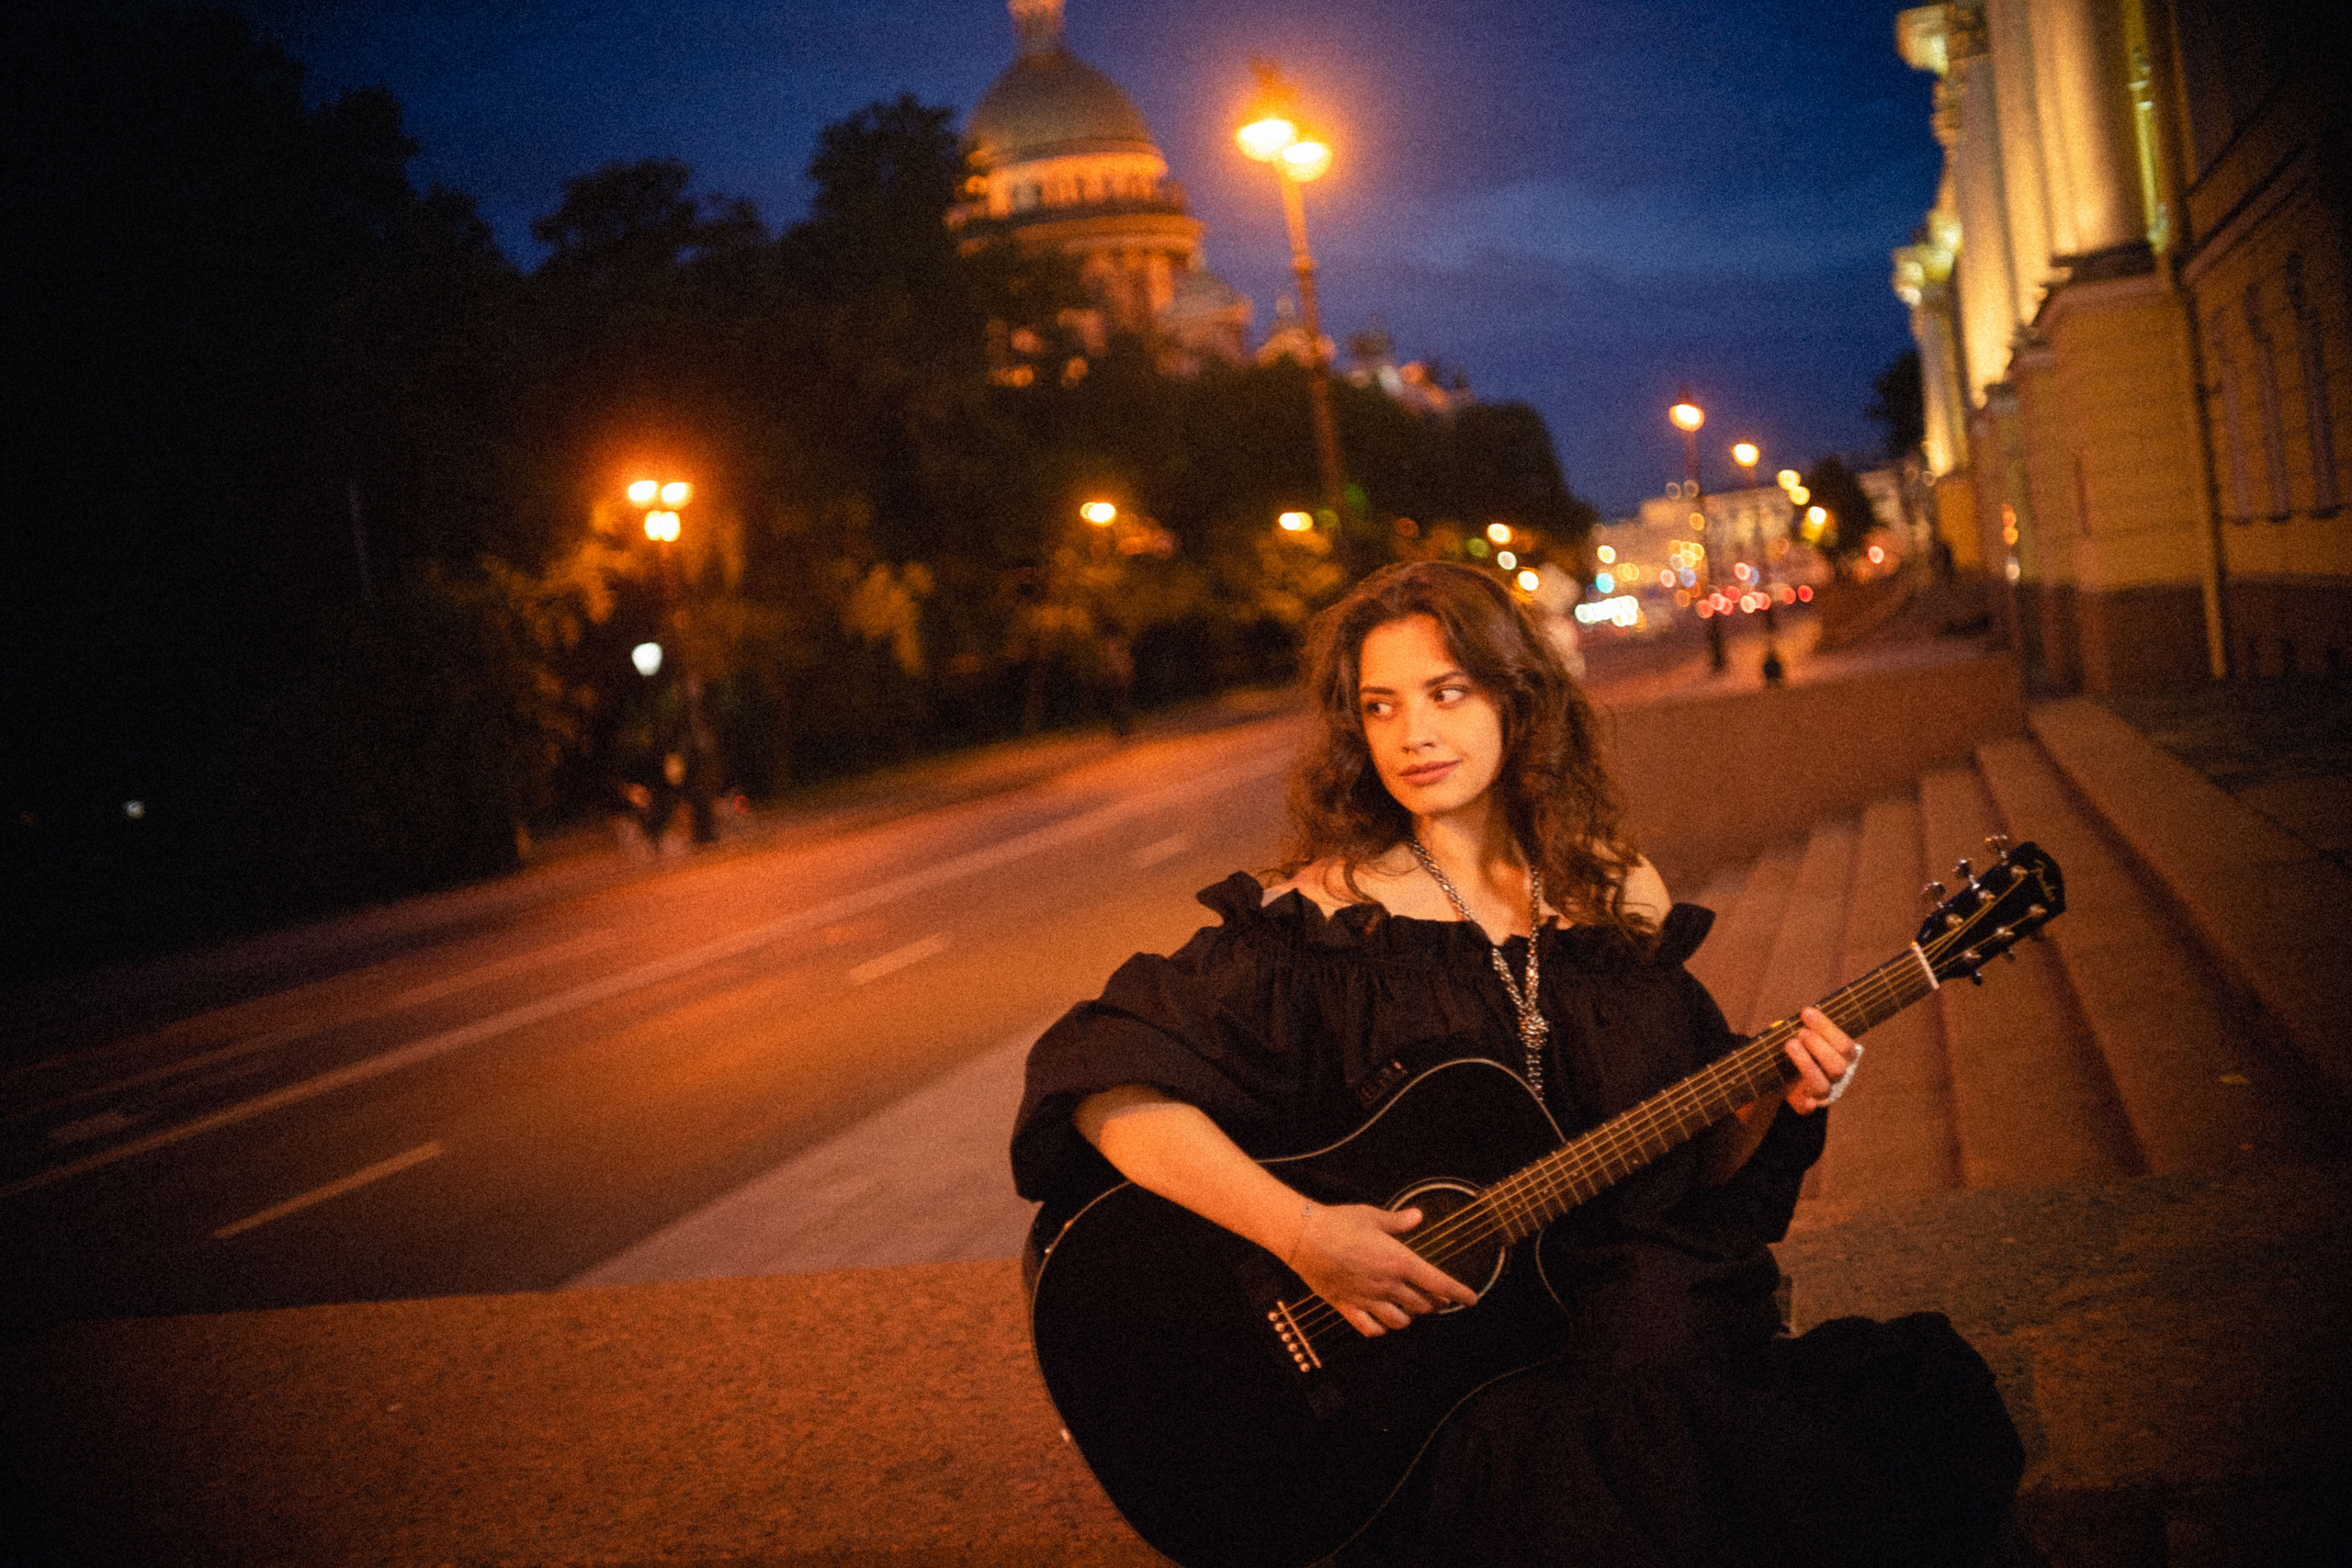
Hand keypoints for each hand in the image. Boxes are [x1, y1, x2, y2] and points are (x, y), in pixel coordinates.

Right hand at [1288, 1202, 1478, 1337]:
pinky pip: (1371, 1328)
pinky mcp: (1348, 1306)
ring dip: (1410, 1317)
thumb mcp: (1373, 1216)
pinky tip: (1382, 1321)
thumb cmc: (1339, 1222)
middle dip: (1436, 1303)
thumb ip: (1399, 1221)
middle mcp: (1387, 1285)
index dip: (1459, 1293)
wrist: (1303, 1236)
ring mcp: (1368, 1299)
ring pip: (1401, 1321)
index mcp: (1399, 1261)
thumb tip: (1418, 1216)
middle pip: (1423, 1305)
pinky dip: (1381, 1328)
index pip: (1439, 1284)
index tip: (1471, 1299)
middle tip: (1438, 1298)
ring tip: (1410, 1308)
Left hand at [1784, 1006, 1858, 1113]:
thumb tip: (1784, 1024)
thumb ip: (1799, 1025)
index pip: (1844, 1045)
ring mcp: (1822, 1093)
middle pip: (1838, 1066)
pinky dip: (1807, 1104)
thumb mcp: (1800, 1032)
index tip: (1806, 1012)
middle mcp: (1837, 1077)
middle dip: (1819, 1047)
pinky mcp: (1804, 1104)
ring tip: (1790, 1044)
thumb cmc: (1797, 1044)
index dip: (1826, 1028)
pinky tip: (1806, 1099)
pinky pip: (1807, 1108)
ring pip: (1822, 1085)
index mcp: (1844, 1057)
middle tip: (1800, 1033)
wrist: (1780, 1068)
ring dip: (1806, 1063)